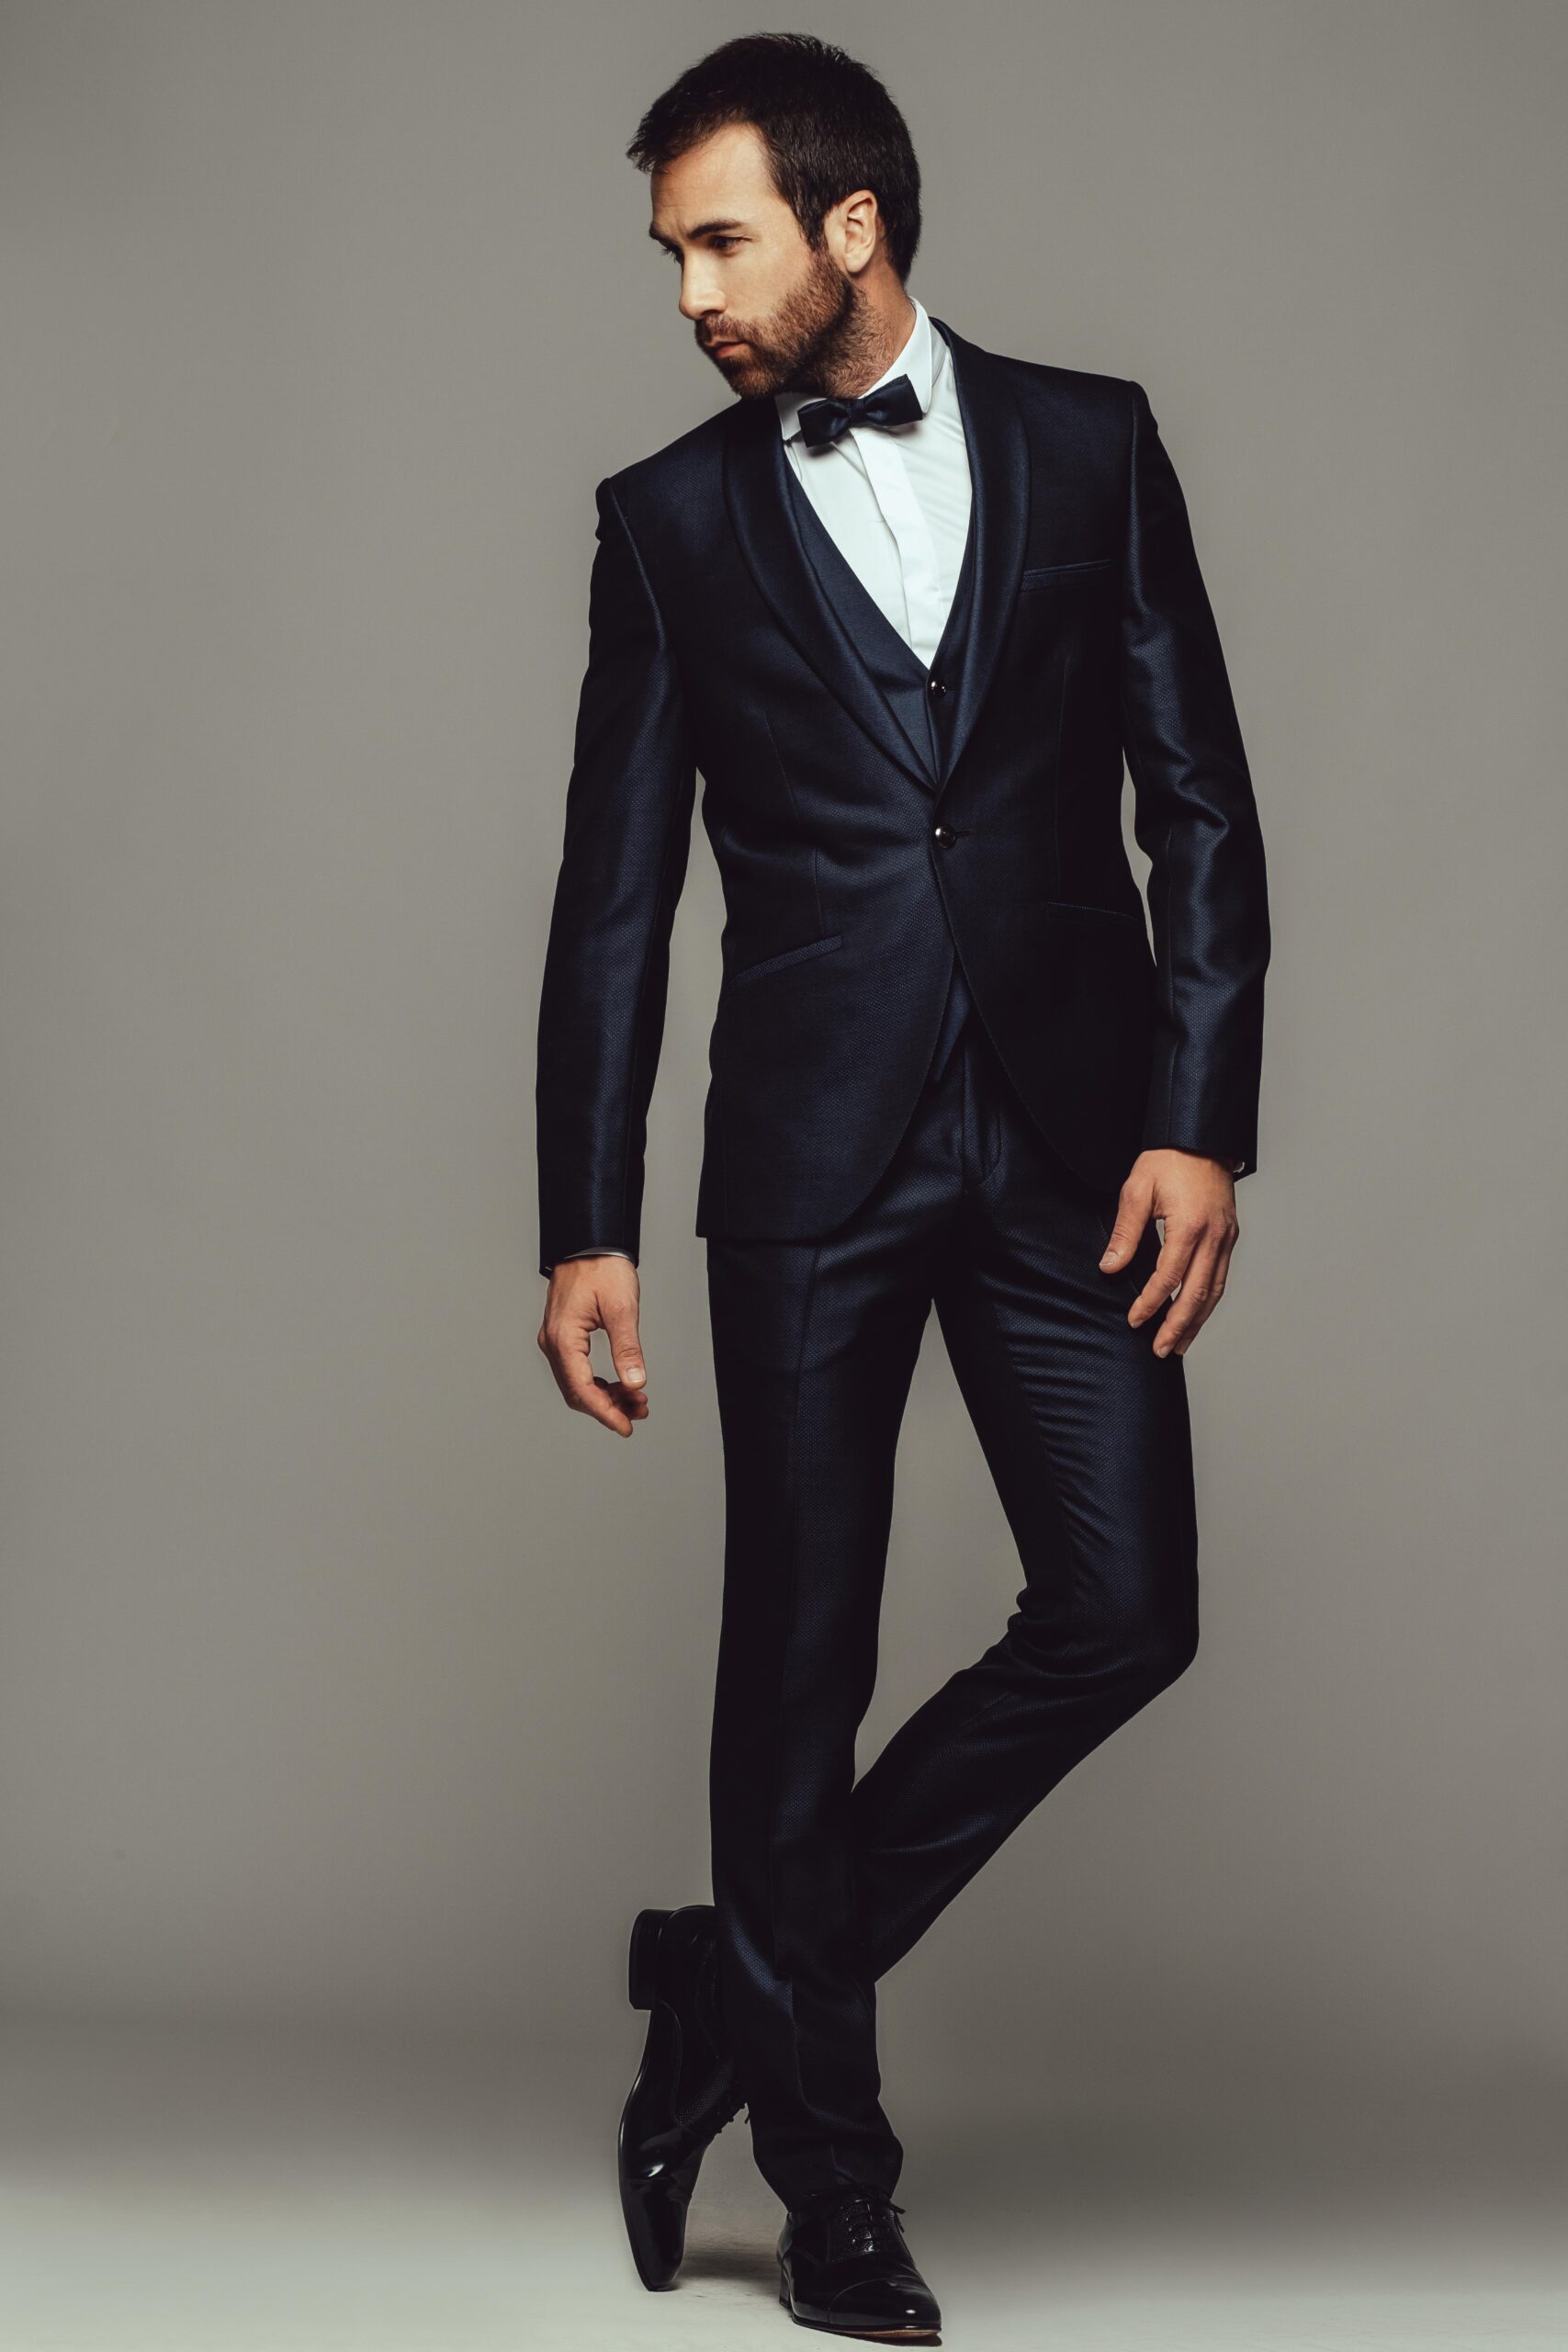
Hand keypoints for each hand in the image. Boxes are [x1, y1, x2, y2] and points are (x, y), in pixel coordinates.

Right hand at [537, 1257, 648, 1435]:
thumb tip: (634, 1382)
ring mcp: (555, 1340)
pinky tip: (621, 1385)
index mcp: (563, 1338)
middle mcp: (553, 1343)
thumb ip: (627, 1348)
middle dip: (608, 1407)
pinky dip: (599, 1382)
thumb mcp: (622, 1308)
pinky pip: (577, 1369)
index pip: (581, 1389)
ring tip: (637, 1400)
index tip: (625, 1427)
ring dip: (606, 1396)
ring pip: (577, 1383)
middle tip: (639, 1412)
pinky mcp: (563, 1336)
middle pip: (577, 1392)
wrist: (589, 1242)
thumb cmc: (603, 1268)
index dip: (604, 1413)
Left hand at [1098, 1149, 1239, 1357]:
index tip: (1135, 1320)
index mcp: (1190, 1226)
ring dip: (1196, 1322)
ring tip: (1179, 1345)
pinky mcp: (1230, 1237)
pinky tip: (1196, 1316)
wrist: (1201, 1140)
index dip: (1151, 1302)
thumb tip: (1111, 1268)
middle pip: (1197, 1294)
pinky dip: (1208, 1302)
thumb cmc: (1167, 1161)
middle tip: (1161, 1350)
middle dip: (1178, 1326)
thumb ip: (1126, 1233)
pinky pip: (1221, 1278)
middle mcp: (1214, 1237)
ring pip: (1214, 1291)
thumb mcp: (1138, 1190)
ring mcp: (1226, 1239)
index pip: (1169, 1277)